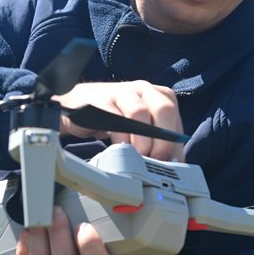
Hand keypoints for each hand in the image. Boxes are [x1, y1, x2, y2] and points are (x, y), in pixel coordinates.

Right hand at [53, 81, 184, 160]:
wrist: (77, 107)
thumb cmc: (114, 118)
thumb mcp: (141, 129)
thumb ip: (158, 142)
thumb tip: (176, 165)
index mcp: (157, 95)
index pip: (175, 118)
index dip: (175, 143)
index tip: (170, 164)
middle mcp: (143, 89)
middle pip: (164, 108)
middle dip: (163, 139)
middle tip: (155, 160)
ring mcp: (121, 92)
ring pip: (139, 112)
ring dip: (141, 140)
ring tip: (137, 157)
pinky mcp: (101, 100)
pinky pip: (114, 117)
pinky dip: (121, 136)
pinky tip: (120, 149)